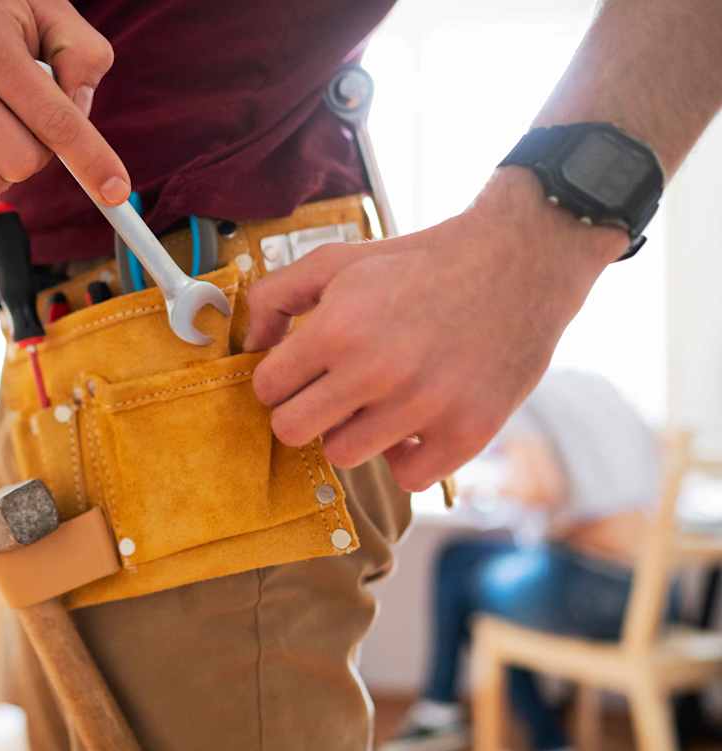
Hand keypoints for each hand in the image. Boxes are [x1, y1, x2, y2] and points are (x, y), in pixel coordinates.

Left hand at [243, 169, 628, 491]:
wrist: (516, 264)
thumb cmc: (416, 264)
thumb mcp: (336, 261)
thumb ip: (275, 296)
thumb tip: (247, 343)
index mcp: (337, 329)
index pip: (267, 388)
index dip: (278, 377)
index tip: (300, 369)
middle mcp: (377, 372)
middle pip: (292, 431)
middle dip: (301, 410)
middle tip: (328, 391)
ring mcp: (424, 407)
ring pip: (343, 455)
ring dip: (352, 432)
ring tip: (375, 400)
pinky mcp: (467, 432)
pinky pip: (406, 477)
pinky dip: (407, 456)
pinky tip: (414, 422)